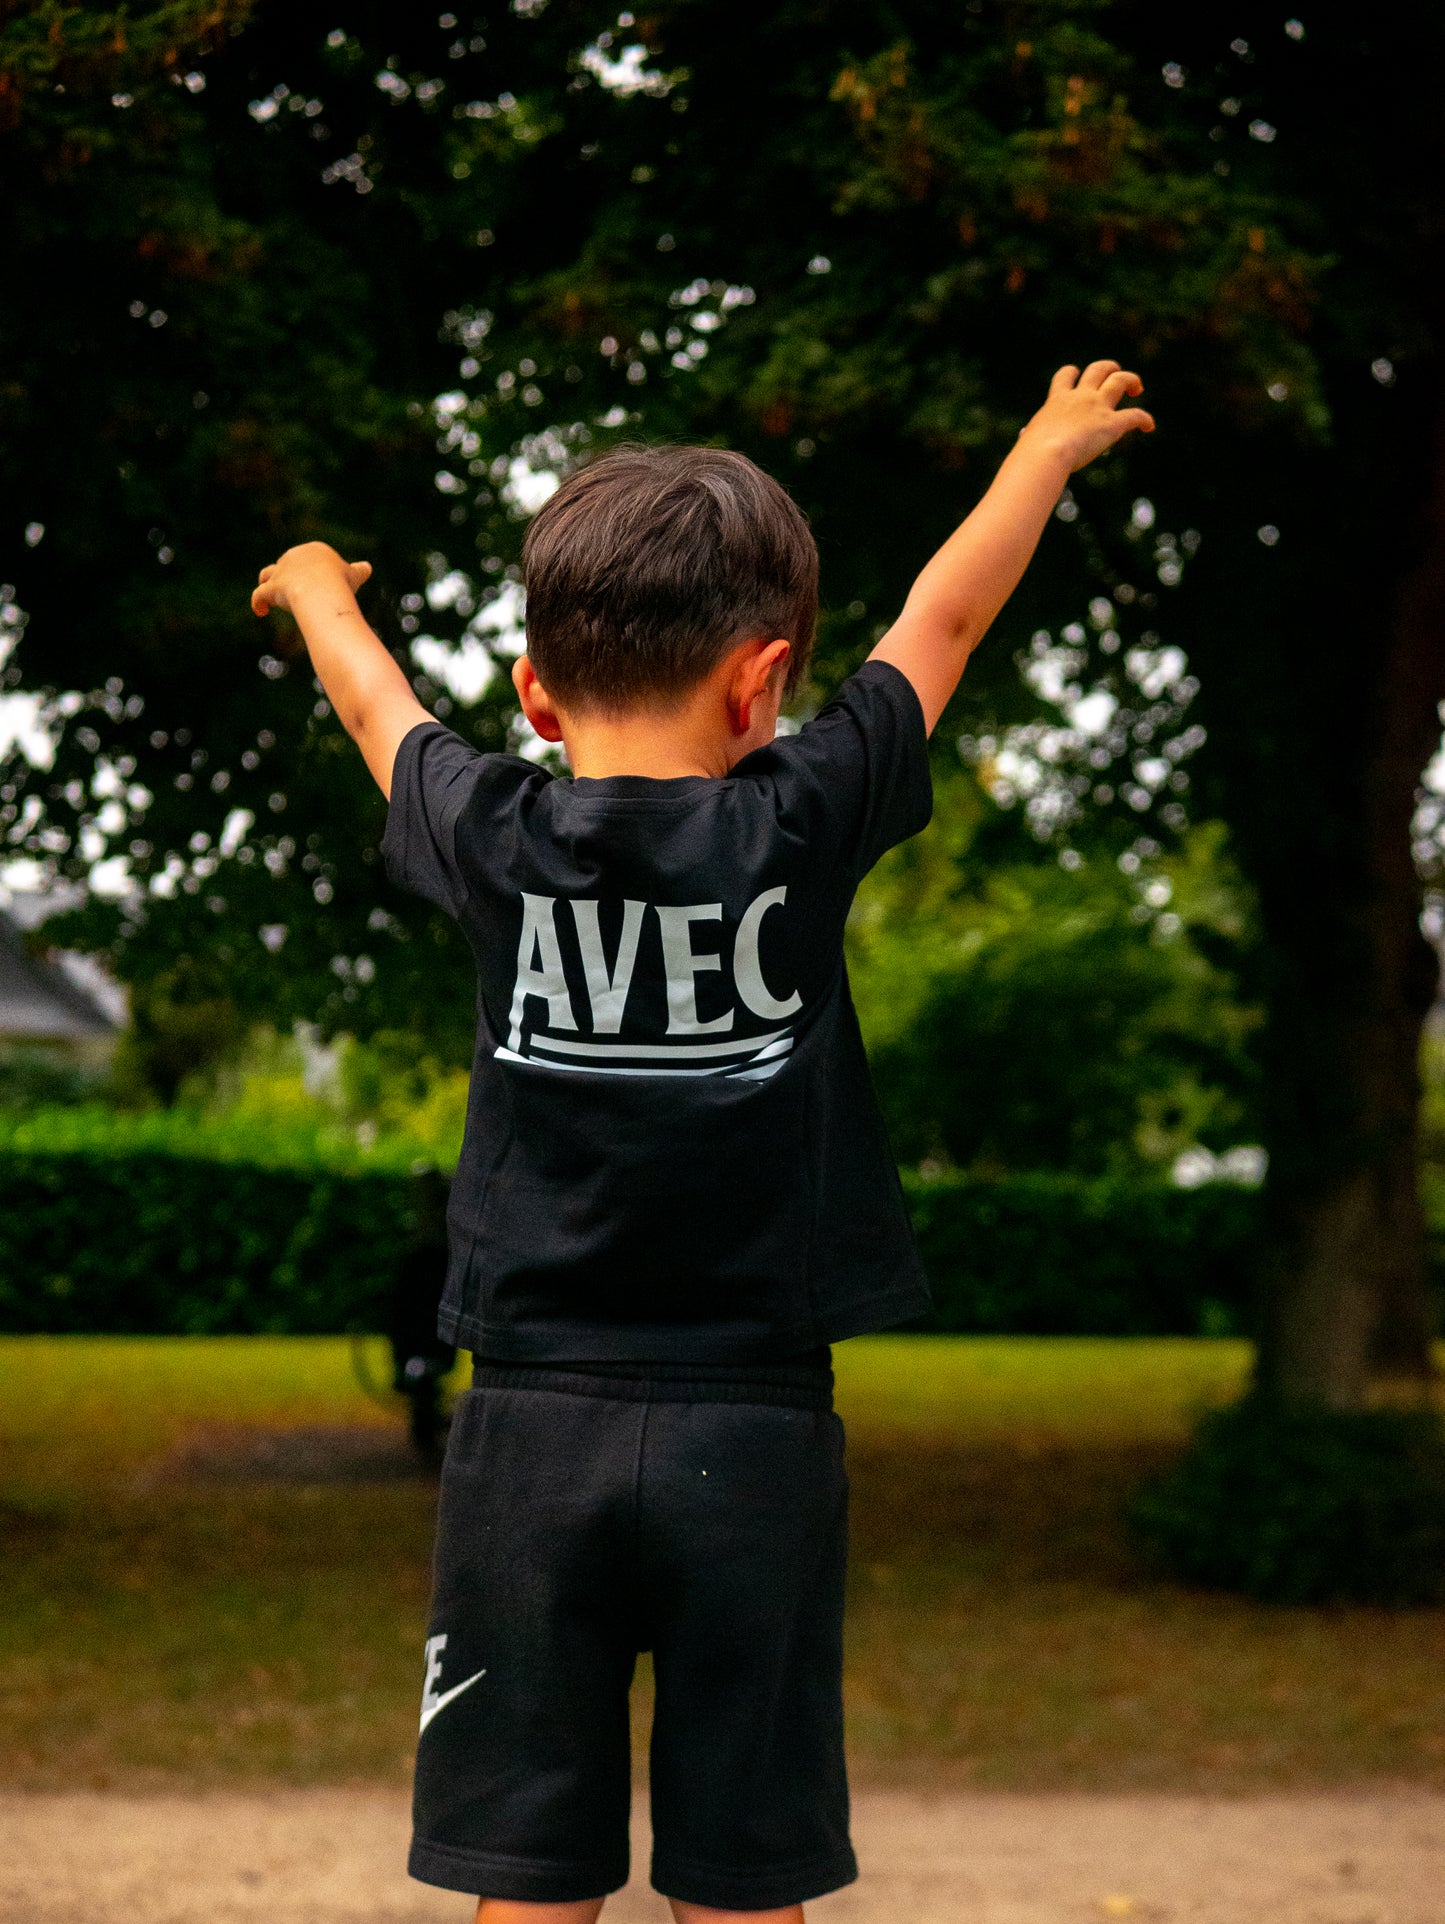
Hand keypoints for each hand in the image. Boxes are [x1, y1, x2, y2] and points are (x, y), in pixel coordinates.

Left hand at [251, 541, 371, 616]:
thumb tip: (367, 567)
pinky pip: (259, 596)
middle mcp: (294, 556)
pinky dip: (258, 603)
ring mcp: (281, 572)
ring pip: (267, 574)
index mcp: (315, 550)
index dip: (311, 571)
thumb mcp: (354, 576)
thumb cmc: (341, 583)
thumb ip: (358, 572)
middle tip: (295, 597)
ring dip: (266, 584)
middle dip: (289, 579)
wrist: (323, 590)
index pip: (310, 558)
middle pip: (288, 566)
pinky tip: (260, 612)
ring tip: (269, 597)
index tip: (316, 586)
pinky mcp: (271, 588)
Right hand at [1022, 360, 1154, 472]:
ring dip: (1131, 380)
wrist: (1046, 453)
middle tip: (1115, 376)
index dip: (1074, 373)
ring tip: (1137, 388)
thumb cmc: (1032, 451)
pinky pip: (1135, 416)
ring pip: (1121, 380)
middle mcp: (1080, 397)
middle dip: (1109, 368)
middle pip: (1099, 368)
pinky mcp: (1112, 424)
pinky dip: (1145, 419)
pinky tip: (1149, 426)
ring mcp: (1098, 408)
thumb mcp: (1029, 437)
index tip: (1078, 378)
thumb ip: (1031, 433)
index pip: (1066, 375)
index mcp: (1058, 399)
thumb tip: (1024, 435)